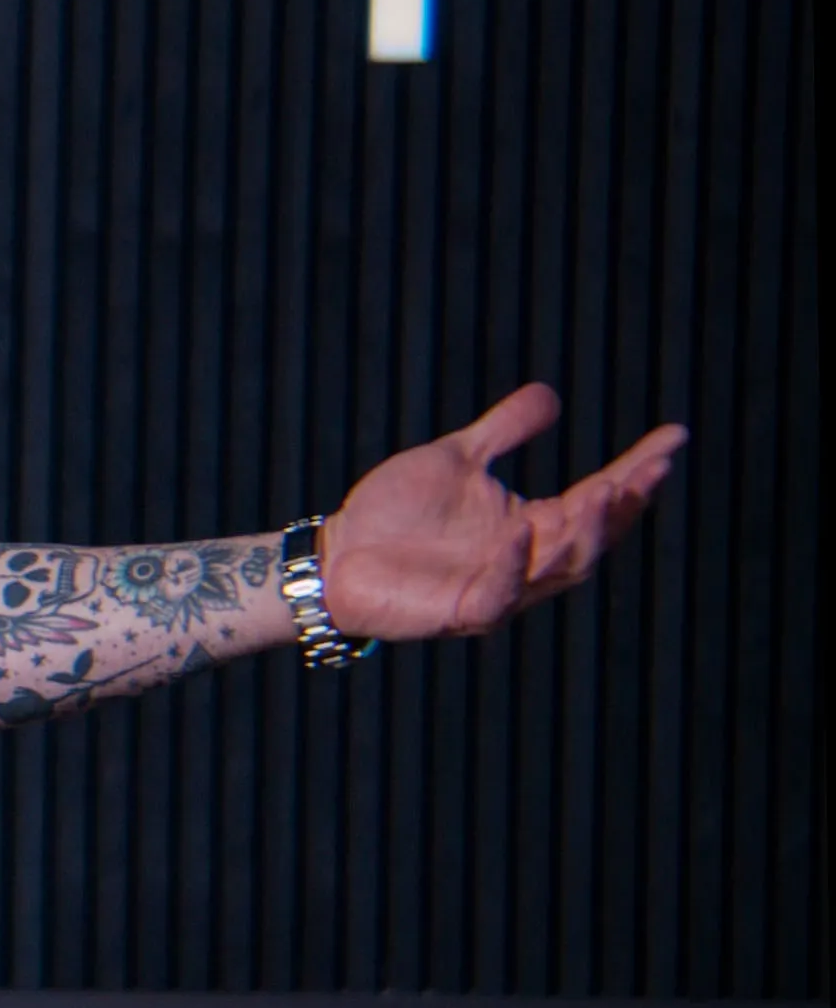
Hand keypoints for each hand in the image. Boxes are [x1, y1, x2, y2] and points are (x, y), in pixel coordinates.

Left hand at [317, 384, 685, 640]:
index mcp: (532, 525)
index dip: (637, 470)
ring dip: (585, 532)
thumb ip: (503, 431)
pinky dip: (511, 564)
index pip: (598, 496)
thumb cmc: (394, 513)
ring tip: (609, 493)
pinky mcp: (461, 613)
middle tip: (654, 469)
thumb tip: (550, 394)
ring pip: (559, 568)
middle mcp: (525, 561)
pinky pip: (497, 594)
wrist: (335, 554)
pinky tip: (521, 529)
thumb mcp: (456, 458)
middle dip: (626, 505)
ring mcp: (497, 590)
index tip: (673, 437)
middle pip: (592, 536)